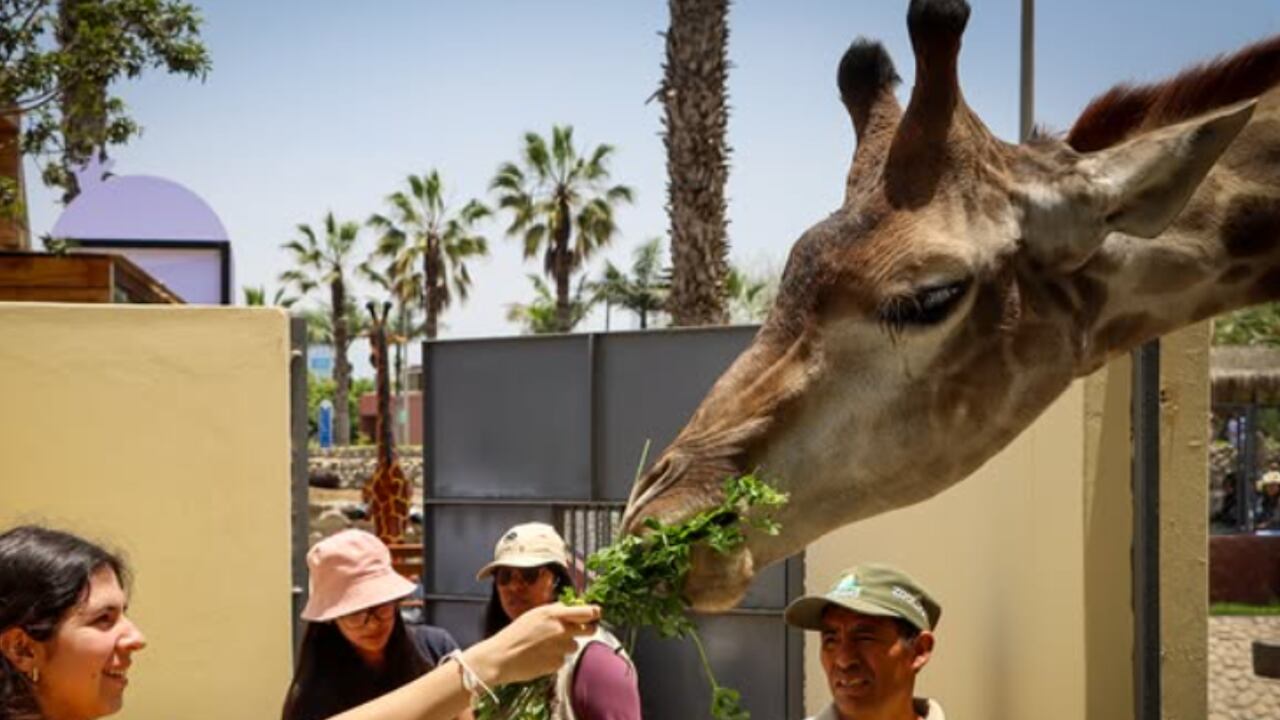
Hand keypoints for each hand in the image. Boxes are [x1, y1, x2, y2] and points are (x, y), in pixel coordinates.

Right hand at [462, 602, 600, 685]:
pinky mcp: (557, 664)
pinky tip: (541, 657)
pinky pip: (563, 660)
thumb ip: (554, 610)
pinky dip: (556, 659)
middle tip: (579, 631)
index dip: (594, 613)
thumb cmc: (515, 633)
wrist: (501, 657)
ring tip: (546, 646)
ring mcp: (560, 648)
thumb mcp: (534, 614)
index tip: (596, 614)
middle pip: (589, 630)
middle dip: (586, 630)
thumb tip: (569, 608)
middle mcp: (561, 629)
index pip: (586, 612)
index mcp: (554, 614)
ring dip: (566, 646)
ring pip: (574, 646)